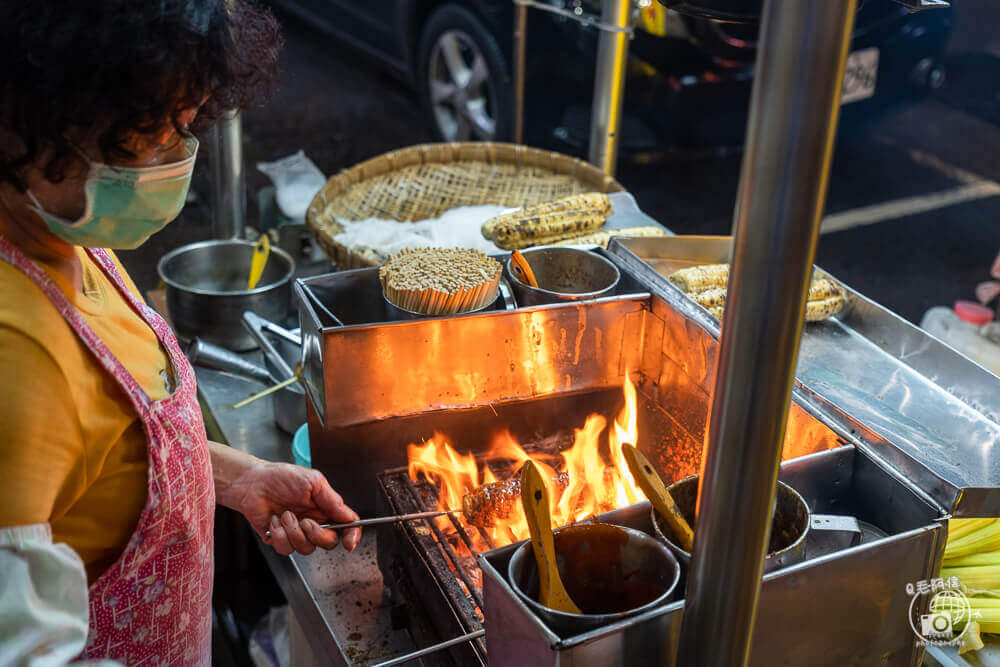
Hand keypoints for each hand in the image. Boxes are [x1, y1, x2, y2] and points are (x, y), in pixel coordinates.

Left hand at [224, 460, 361, 554]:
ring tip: (285, 515)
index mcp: (325, 509)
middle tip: (306, 521)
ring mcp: (297, 533)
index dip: (352, 536)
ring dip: (293, 532)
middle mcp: (313, 523)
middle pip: (328, 542)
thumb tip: (349, 516)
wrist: (253, 483)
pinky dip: (279, 534)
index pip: (346, 526)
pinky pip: (286, 549)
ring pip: (306, 549)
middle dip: (318, 535)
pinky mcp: (280, 540)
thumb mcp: (313, 482)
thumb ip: (333, 501)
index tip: (349, 542)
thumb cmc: (281, 477)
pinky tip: (274, 521)